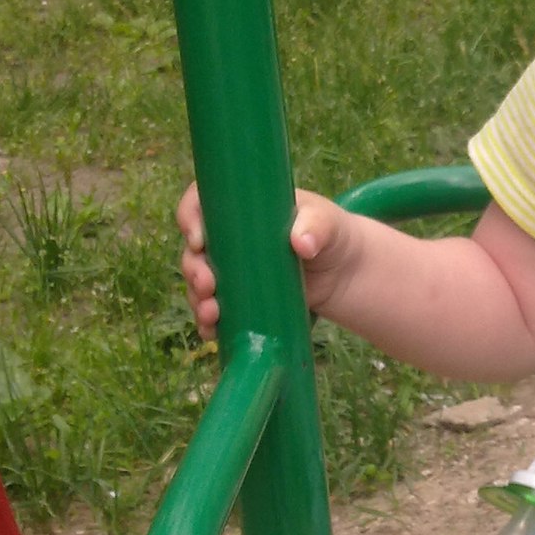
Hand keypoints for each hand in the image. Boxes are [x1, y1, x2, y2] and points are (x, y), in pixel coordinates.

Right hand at [177, 184, 356, 338]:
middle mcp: (229, 239)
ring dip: (197, 299)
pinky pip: (214, 310)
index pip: (201, 203)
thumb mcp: (327, 223)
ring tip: (211, 314)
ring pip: (199, 283)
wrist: (345, 273)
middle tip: (208, 285)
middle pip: (194, 250)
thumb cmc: (332, 235)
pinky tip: (211, 332)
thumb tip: (301, 243)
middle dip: (193, 269)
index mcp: (241, 209)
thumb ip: (317, 226)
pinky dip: (208, 322)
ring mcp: (232, 271)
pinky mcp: (240, 299)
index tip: (198, 240)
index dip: (189, 218)